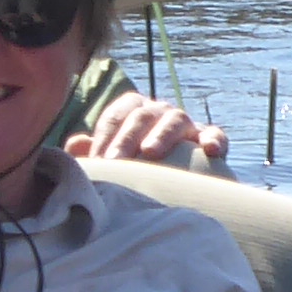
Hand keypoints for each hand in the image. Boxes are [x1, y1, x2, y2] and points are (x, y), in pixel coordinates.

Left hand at [63, 93, 228, 166]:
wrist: (169, 180)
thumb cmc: (132, 168)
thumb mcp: (111, 159)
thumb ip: (92, 151)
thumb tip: (76, 144)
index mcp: (132, 111)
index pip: (117, 115)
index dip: (104, 136)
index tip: (98, 162)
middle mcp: (158, 112)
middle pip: (142, 115)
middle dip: (126, 138)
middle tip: (114, 161)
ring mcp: (185, 124)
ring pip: (176, 119)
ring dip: (162, 134)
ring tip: (150, 153)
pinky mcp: (208, 139)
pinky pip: (215, 134)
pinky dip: (214, 139)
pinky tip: (210, 151)